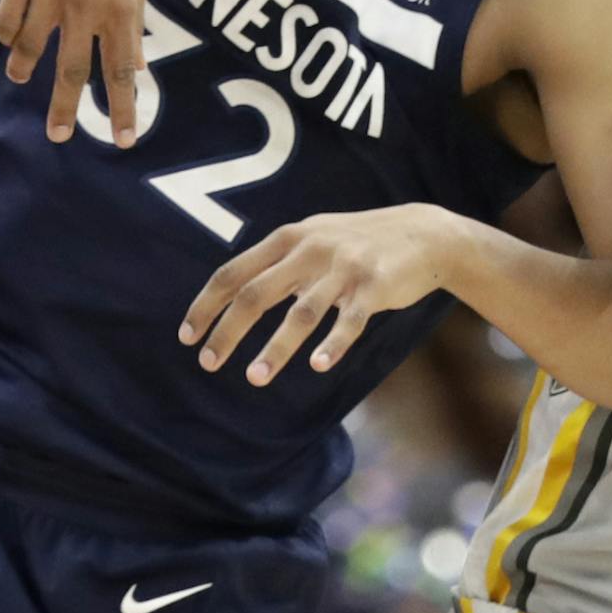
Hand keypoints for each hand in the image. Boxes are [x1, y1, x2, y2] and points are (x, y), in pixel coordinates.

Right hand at [0, 0, 148, 145]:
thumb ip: (136, 16)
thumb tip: (138, 66)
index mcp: (121, 2)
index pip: (122, 70)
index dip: (122, 109)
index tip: (123, 142)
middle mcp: (86, 0)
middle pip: (72, 70)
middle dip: (65, 110)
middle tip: (57, 136)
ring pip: (31, 47)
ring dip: (25, 68)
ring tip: (20, 77)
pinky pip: (9, 19)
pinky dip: (10, 34)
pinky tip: (13, 36)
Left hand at [179, 206, 451, 384]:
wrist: (424, 234)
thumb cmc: (359, 243)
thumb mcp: (313, 239)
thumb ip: (277, 262)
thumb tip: (235, 294)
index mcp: (289, 238)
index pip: (234, 273)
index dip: (206, 305)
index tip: (187, 336)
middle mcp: (311, 249)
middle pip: (256, 294)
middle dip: (228, 331)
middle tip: (208, 363)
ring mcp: (343, 268)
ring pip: (300, 313)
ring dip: (275, 348)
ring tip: (255, 378)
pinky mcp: (374, 287)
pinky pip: (349, 321)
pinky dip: (332, 345)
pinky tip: (318, 366)